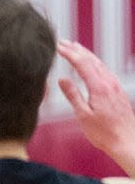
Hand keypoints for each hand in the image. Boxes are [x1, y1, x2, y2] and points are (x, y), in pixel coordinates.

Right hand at [57, 40, 134, 172]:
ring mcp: (115, 86)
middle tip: (64, 42)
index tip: (58, 46)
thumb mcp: (83, 115)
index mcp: (99, 87)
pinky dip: (95, 63)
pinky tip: (92, 65)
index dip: (69, 53)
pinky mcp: (118, 91)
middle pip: (91, 59)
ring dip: (86, 54)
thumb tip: (62, 79)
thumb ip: (73, 95)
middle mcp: (109, 83)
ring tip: (76, 48)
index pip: (82, 63)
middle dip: (77, 49)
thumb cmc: (104, 133)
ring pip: (99, 64)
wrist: (127, 141)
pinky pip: (105, 70)